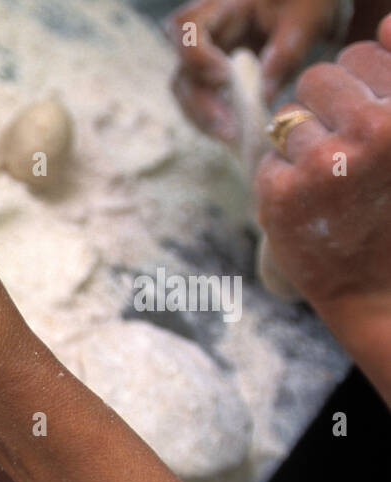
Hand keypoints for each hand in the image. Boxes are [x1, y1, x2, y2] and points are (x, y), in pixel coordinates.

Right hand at [168, 0, 342, 139]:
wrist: (307, 10)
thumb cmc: (307, 4)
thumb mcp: (305, 22)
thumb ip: (284, 54)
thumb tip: (262, 97)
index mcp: (222, 6)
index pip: (187, 27)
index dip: (197, 55)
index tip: (225, 78)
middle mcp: (204, 34)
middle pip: (183, 70)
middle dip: (202, 103)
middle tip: (229, 130)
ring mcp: (204, 58)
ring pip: (186, 93)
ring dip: (205, 118)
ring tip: (234, 138)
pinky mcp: (211, 79)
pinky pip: (201, 103)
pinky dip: (215, 120)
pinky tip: (236, 134)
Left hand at [255, 15, 390, 399]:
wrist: (382, 290)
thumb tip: (383, 21)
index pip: (361, 55)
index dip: (360, 90)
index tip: (372, 130)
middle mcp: (374, 130)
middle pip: (319, 78)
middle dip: (326, 110)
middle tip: (347, 158)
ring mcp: (325, 162)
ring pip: (288, 118)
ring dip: (302, 145)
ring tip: (331, 185)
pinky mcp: (282, 192)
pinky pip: (268, 158)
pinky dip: (282, 179)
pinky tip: (309, 206)